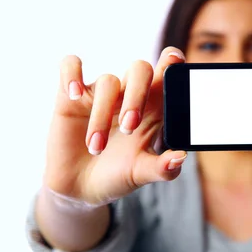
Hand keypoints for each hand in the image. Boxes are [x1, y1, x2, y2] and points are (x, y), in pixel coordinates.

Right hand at [43, 47, 187, 205]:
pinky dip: (71, 74)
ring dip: (102, 114)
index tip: (175, 61)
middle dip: (137, 95)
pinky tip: (74, 95)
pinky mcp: (70, 95)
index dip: (173, 62)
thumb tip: (181, 157)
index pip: (167, 75)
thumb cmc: (117, 176)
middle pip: (140, 69)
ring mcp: (101, 94)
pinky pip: (71, 65)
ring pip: (107, 80)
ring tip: (96, 147)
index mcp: (153, 109)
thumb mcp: (140, 174)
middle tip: (129, 127)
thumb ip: (163, 168)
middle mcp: (129, 95)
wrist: (80, 190)